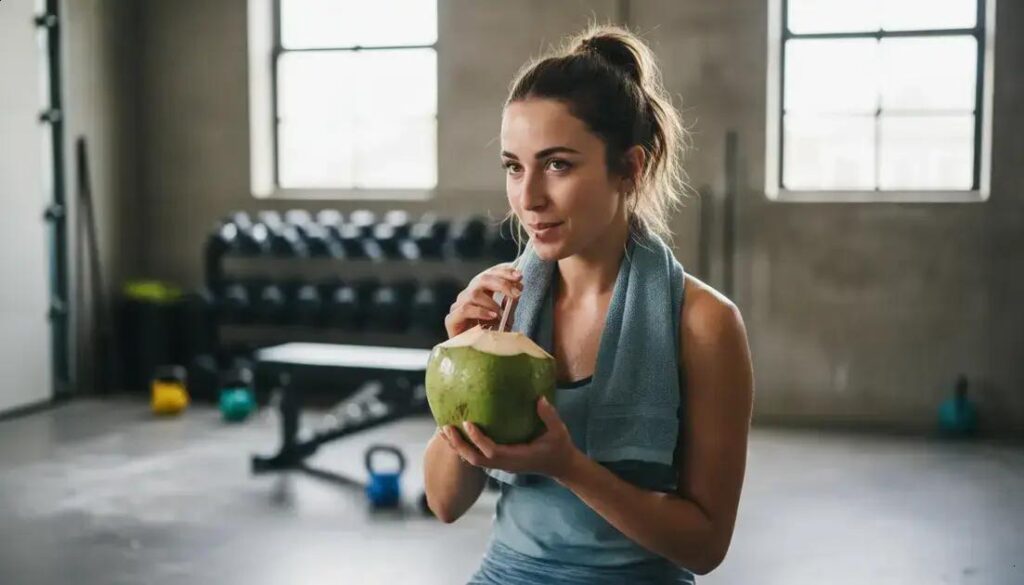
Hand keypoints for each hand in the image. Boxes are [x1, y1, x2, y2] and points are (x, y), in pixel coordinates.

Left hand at [438, 397, 582, 480]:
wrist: (561, 466)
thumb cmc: (559, 447)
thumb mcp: (559, 431)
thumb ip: (549, 416)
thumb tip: (539, 398)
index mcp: (518, 458)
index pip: (492, 452)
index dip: (478, 440)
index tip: (467, 424)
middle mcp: (506, 464)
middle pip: (475, 460)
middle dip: (459, 445)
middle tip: (446, 427)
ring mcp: (502, 465)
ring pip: (473, 460)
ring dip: (457, 447)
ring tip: (443, 430)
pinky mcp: (500, 461)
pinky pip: (478, 457)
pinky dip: (464, 447)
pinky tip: (456, 434)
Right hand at [444, 263, 522, 337]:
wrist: (477, 358)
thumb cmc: (492, 337)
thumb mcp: (505, 317)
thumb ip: (509, 303)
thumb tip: (518, 287)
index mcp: (481, 291)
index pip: (490, 273)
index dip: (504, 271)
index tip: (519, 276)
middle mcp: (468, 295)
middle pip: (482, 279)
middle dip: (502, 283)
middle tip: (517, 293)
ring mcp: (458, 306)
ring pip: (473, 293)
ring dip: (492, 302)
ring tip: (502, 313)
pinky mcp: (451, 320)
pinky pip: (465, 309)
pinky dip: (480, 311)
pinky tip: (492, 317)